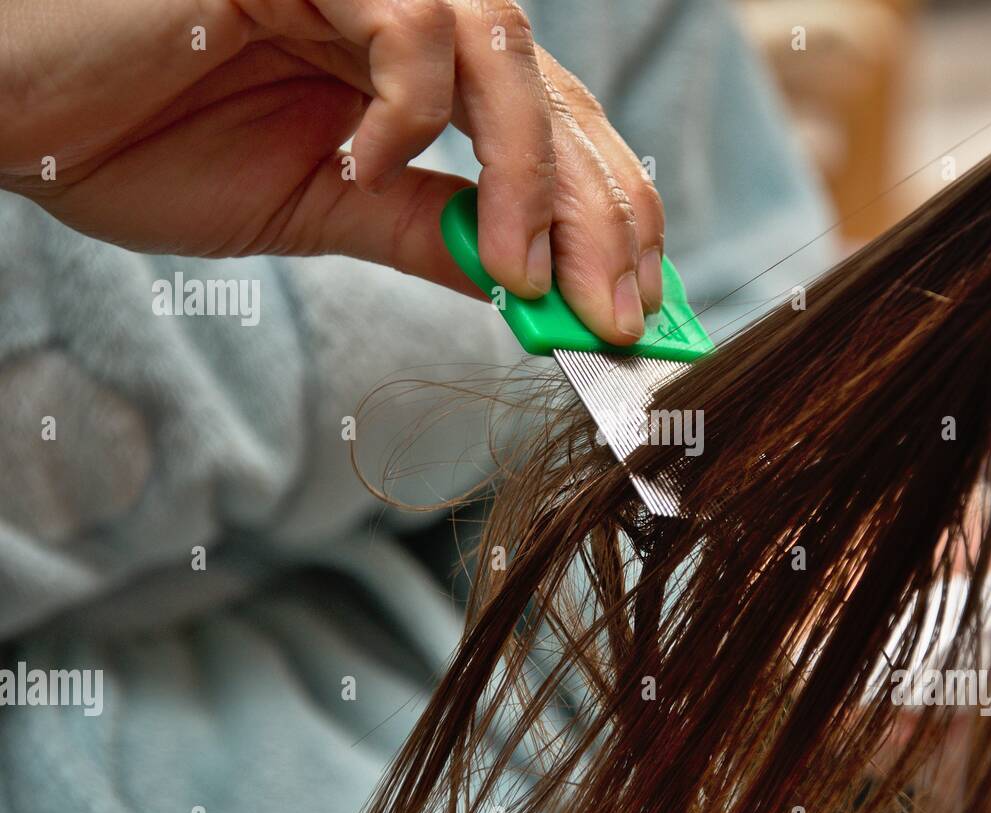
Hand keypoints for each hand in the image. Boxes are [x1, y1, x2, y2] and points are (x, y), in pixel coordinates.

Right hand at [0, 0, 664, 342]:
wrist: (17, 103)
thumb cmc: (145, 141)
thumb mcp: (320, 211)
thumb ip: (426, 232)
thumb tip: (525, 287)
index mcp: (420, 74)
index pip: (552, 135)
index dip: (610, 218)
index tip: (639, 314)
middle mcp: (411, 14)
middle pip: (554, 98)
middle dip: (602, 214)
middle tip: (617, 314)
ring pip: (505, 51)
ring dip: (530, 177)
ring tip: (522, 274)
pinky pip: (406, 27)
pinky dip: (402, 110)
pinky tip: (359, 166)